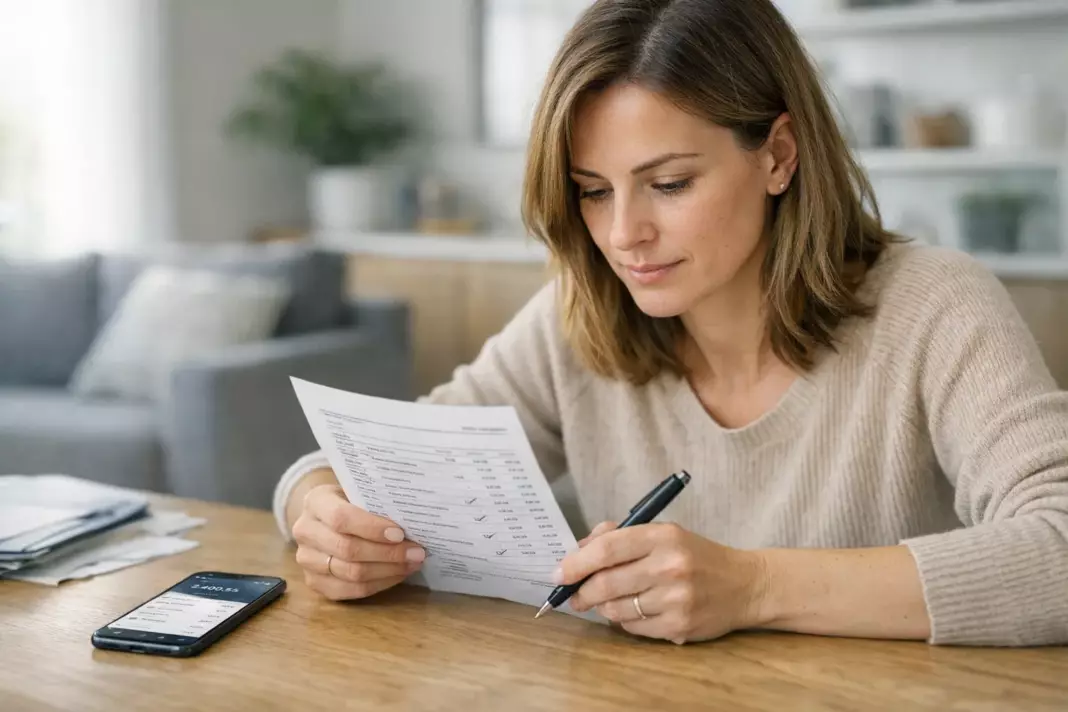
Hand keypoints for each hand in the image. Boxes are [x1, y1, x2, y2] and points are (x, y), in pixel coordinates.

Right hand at [291, 484, 425, 600]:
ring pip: (351, 573)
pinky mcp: (314, 582)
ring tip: (412, 563)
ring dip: (388, 571)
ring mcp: (306, 559)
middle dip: (388, 553)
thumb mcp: (359, 491)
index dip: (372, 528)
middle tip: (417, 552)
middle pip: (348, 549)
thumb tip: (415, 519)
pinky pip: (350, 590)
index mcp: (315, 501)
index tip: (400, 534)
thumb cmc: (350, 501)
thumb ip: (377, 502)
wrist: (325, 517)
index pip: (341, 518)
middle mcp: (305, 531)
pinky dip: (379, 584)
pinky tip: (397, 574)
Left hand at [559, 521, 767, 643]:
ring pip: (616, 609)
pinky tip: (634, 611)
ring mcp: (676, 599)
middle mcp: (670, 566)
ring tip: (606, 601)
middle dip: (582, 592)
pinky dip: (625, 621)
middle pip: (606, 583)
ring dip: (602, 608)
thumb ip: (621, 536)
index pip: (607, 549)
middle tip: (574, 595)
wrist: (745, 585)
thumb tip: (578, 550)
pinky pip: (634, 628)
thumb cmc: (696, 556)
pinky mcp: (680, 626)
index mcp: (663, 536)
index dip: (576, 562)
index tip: (559, 573)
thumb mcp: (664, 533)